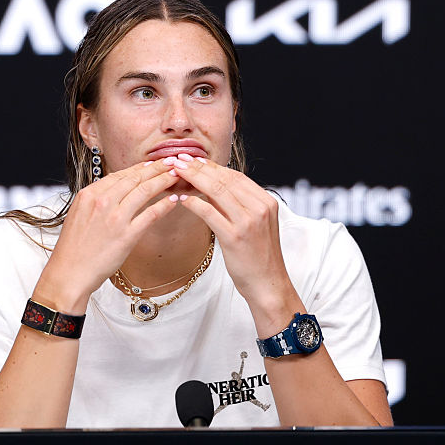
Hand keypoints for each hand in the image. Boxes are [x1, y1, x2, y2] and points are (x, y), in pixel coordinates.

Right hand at [35, 160, 180, 312]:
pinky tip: (174, 200)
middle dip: (157, 168)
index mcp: (89, 194)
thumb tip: (115, 190)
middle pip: (135, 178)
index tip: (154, 163)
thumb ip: (96, 200)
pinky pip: (150, 215)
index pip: (120, 174)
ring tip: (177, 175)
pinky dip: (164, 205)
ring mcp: (115, 218)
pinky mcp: (126, 235)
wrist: (70, 273)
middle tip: (172, 161)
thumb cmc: (74, 248)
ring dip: (164, 180)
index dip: (140, 167)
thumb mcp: (80, 214)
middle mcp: (102, 202)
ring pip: (145, 191)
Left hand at [167, 154, 301, 331]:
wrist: (268, 284)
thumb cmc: (259, 257)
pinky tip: (181, 199)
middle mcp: (259, 208)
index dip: (212, 166)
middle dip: (198, 167)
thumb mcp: (255, 225)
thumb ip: (240, 205)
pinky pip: (210, 213)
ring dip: (193, 179)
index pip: (235, 176)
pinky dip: (194, 203)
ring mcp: (248, 222)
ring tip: (175, 173)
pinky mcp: (235, 237)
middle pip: (224, 179)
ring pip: (216, 191)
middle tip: (178, 160)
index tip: (193, 159)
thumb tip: (214, 187)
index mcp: (266, 201)